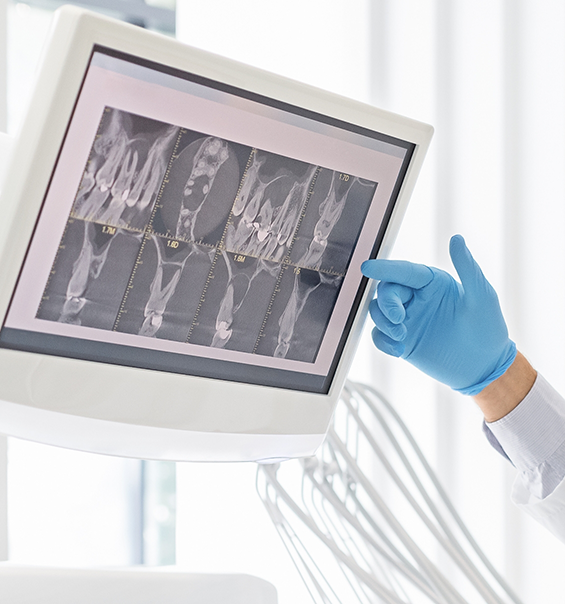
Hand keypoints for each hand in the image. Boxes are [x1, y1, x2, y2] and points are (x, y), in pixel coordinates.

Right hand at [361, 235, 515, 394]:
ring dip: (383, 323)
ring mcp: (407, 319)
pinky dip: (383, 341)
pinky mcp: (402, 340)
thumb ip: (467, 268)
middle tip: (398, 319)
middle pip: (386, 291)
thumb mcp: (482, 297)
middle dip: (387, 304)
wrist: (483, 368)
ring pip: (378, 312)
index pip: (404, 271)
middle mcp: (416, 297)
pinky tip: (399, 350)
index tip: (367, 267)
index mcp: (432, 282)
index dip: (384, 268)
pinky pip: (380, 336)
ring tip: (401, 337)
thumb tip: (457, 239)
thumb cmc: (488, 329)